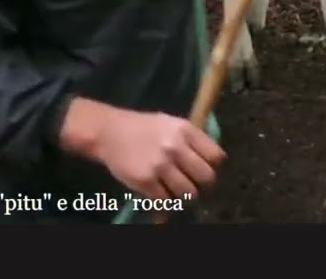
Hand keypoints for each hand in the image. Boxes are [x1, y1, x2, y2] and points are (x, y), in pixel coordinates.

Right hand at [71, 102, 224, 201]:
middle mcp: (175, 147)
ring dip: (184, 195)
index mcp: (185, 130)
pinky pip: (165, 200)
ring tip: (176, 189)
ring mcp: (160, 165)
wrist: (109, 132)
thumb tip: (213, 159)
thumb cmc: (142, 127)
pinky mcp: (145, 181)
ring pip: (188, 193)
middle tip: (194, 183)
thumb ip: (191, 139)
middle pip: (206, 177)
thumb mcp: (170, 123)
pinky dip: (165, 201)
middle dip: (202, 184)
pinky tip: (161, 193)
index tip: (206, 168)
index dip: (213, 165)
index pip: (216, 156)